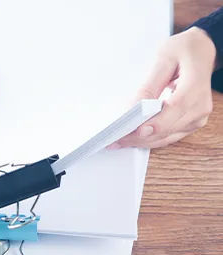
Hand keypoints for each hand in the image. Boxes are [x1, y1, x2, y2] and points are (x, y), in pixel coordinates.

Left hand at [108, 27, 216, 148]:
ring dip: (141, 141)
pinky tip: (132, 139)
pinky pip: (167, 137)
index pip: (177, 107)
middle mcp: (200, 105)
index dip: (157, 122)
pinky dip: (149, 140)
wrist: (200, 53)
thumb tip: (133, 110)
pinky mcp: (190, 124)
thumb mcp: (163, 59)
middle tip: (115, 138)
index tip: (138, 130)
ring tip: (118, 141)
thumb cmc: (182, 51)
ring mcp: (197, 117)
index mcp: (197, 83)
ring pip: (166, 137)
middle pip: (168, 128)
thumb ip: (149, 86)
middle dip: (140, 136)